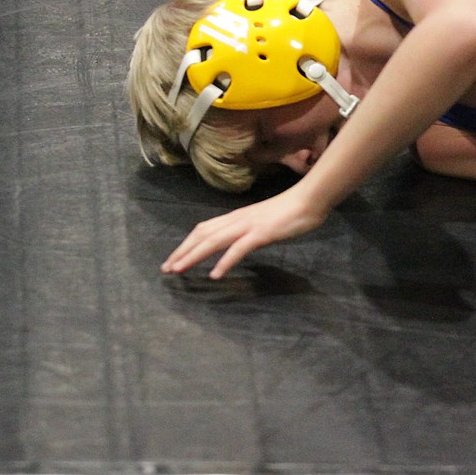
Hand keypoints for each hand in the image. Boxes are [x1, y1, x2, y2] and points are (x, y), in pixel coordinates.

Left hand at [161, 188, 326, 278]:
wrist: (309, 200)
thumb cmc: (290, 211)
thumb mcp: (262, 221)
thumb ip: (248, 230)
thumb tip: (236, 242)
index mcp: (236, 217)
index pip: (204, 229)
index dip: (186, 244)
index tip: (173, 259)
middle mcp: (237, 220)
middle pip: (202, 235)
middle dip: (182, 252)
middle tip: (166, 269)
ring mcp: (249, 226)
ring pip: (214, 241)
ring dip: (194, 256)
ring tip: (179, 271)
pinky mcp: (262, 233)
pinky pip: (239, 249)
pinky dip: (225, 261)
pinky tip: (216, 275)